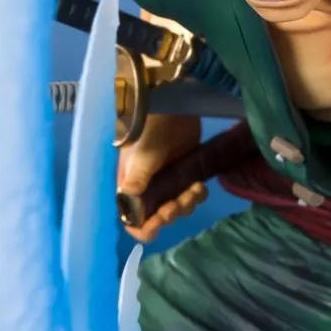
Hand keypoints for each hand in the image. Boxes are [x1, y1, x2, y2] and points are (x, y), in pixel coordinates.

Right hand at [116, 114, 207, 243]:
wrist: (172, 103)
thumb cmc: (150, 128)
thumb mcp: (141, 154)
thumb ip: (137, 178)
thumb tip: (129, 202)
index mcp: (132, 187)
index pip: (133, 220)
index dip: (146, 227)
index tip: (161, 219)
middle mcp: (149, 188)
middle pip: (159, 217)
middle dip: (172, 213)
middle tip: (181, 200)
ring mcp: (169, 181)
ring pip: (178, 208)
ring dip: (187, 204)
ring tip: (194, 188)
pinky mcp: (186, 172)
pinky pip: (192, 194)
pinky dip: (197, 194)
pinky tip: (201, 183)